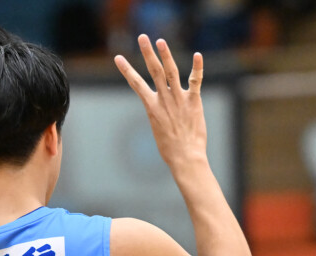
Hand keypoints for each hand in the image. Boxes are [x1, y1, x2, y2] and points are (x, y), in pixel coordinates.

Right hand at [114, 35, 206, 171]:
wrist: (185, 157)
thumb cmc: (170, 148)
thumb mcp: (158, 129)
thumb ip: (159, 114)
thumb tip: (159, 110)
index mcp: (152, 107)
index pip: (136, 84)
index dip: (126, 70)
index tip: (117, 58)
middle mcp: (164, 100)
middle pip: (154, 71)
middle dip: (147, 53)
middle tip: (142, 37)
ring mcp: (179, 99)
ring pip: (171, 72)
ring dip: (166, 55)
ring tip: (160, 41)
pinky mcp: (194, 102)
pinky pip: (195, 81)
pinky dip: (197, 68)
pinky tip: (197, 55)